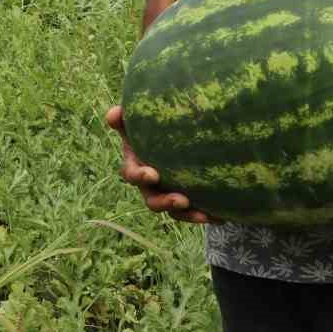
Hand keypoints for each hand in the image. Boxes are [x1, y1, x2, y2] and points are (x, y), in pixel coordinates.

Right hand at [105, 105, 220, 223]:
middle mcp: (149, 185)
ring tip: (203, 215)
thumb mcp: (138, 119)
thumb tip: (112, 114)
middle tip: (181, 200)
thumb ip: (125, 116)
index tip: (153, 174)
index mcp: (136, 164)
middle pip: (152, 200)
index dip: (139, 176)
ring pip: (174, 211)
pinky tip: (220, 217)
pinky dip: (206, 215)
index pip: (131, 174)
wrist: (177, 133)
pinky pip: (194, 212)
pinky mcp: (186, 201)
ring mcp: (167, 194)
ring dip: (187, 214)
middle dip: (165, 202)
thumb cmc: (152, 124)